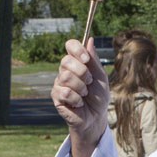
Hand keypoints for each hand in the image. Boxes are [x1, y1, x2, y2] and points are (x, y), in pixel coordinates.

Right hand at [51, 38, 108, 156]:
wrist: (96, 116)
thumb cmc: (98, 96)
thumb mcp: (100, 77)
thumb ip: (94, 60)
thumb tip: (89, 40)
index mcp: (77, 62)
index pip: (70, 45)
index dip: (76, 49)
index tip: (86, 59)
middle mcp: (65, 70)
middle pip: (66, 61)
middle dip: (82, 72)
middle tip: (89, 82)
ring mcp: (59, 83)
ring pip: (66, 77)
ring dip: (81, 87)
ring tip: (85, 94)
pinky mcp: (56, 96)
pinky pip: (65, 92)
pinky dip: (77, 99)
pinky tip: (79, 103)